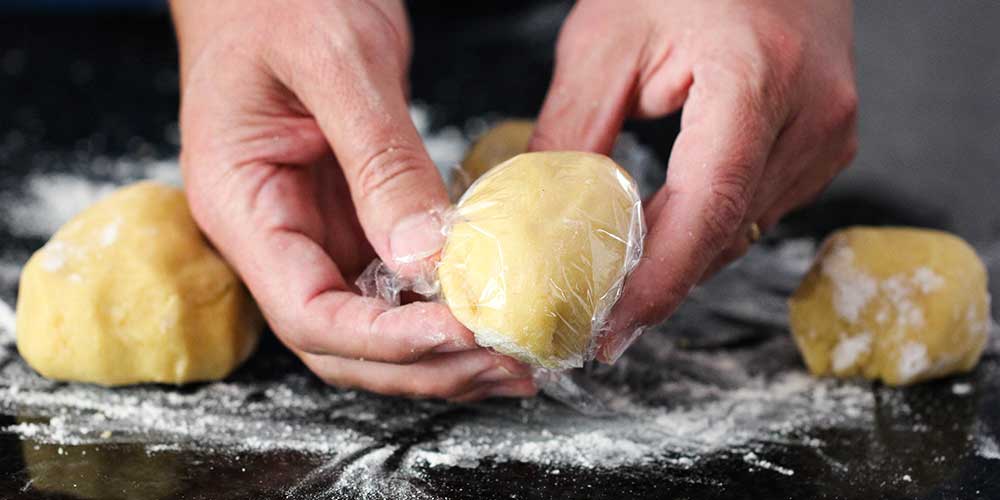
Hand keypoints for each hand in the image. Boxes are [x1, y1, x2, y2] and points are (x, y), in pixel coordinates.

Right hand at [171, 0, 534, 399]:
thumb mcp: (337, 62)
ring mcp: (315, 231)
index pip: (308, 314)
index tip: (463, 333)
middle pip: (343, 343)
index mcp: (243, 205)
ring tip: (517, 357)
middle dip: (426, 366)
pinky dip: (446, 309)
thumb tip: (426, 260)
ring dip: (442, 354)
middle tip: (511, 362)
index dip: (386, 341)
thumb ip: (379, 160)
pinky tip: (495, 313)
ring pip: (374, 327)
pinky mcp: (353, 217)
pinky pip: (397, 284)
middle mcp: (275, 235)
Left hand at [531, 0, 857, 360]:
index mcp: (755, 77)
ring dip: (679, 256)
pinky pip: (758, 209)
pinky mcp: (826, 145)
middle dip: (655, 281)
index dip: (657, 281)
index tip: (610, 331)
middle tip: (591, 316)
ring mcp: (828, 134)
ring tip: (613, 276)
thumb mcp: (607, 38)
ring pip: (742, 230)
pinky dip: (705, 228)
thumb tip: (536, 216)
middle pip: (724, 230)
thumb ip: (573, 129)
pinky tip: (661, 230)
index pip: (707, 205)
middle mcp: (811, 115)